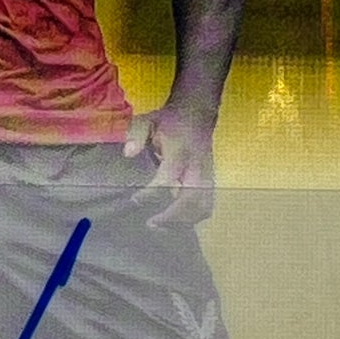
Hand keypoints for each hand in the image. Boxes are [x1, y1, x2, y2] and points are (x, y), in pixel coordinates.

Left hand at [122, 105, 216, 227]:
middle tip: (151, 223)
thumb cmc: (170, 119)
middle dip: (172, 216)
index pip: (168, 178)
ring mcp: (207, 174)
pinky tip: (176, 220)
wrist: (198, 112)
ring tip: (162, 226)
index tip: (135, 199)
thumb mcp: (148, 120)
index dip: (152, 193)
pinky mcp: (210, 180)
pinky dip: (193, 217)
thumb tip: (129, 153)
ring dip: (184, 221)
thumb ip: (137, 134)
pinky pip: (207, 205)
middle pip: (191, 199)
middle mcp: (196, 165)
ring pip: (203, 206)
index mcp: (180, 151)